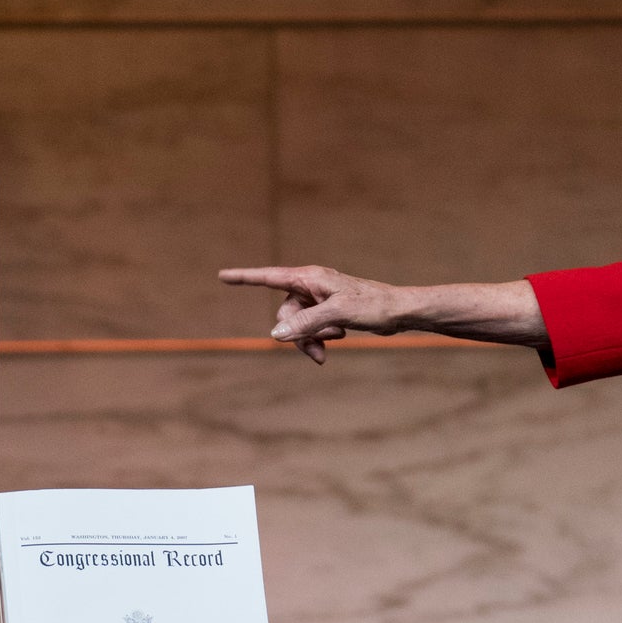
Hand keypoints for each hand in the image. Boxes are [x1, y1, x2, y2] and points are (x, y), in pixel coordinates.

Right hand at [218, 265, 408, 363]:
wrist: (398, 311)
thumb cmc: (372, 305)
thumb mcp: (338, 314)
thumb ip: (306, 323)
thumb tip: (276, 333)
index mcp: (310, 278)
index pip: (269, 277)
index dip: (245, 278)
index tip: (223, 276)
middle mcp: (312, 286)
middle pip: (285, 313)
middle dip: (298, 332)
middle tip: (321, 346)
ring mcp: (320, 299)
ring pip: (298, 324)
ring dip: (311, 339)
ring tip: (335, 342)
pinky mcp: (329, 312)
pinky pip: (311, 329)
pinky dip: (320, 339)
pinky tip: (339, 339)